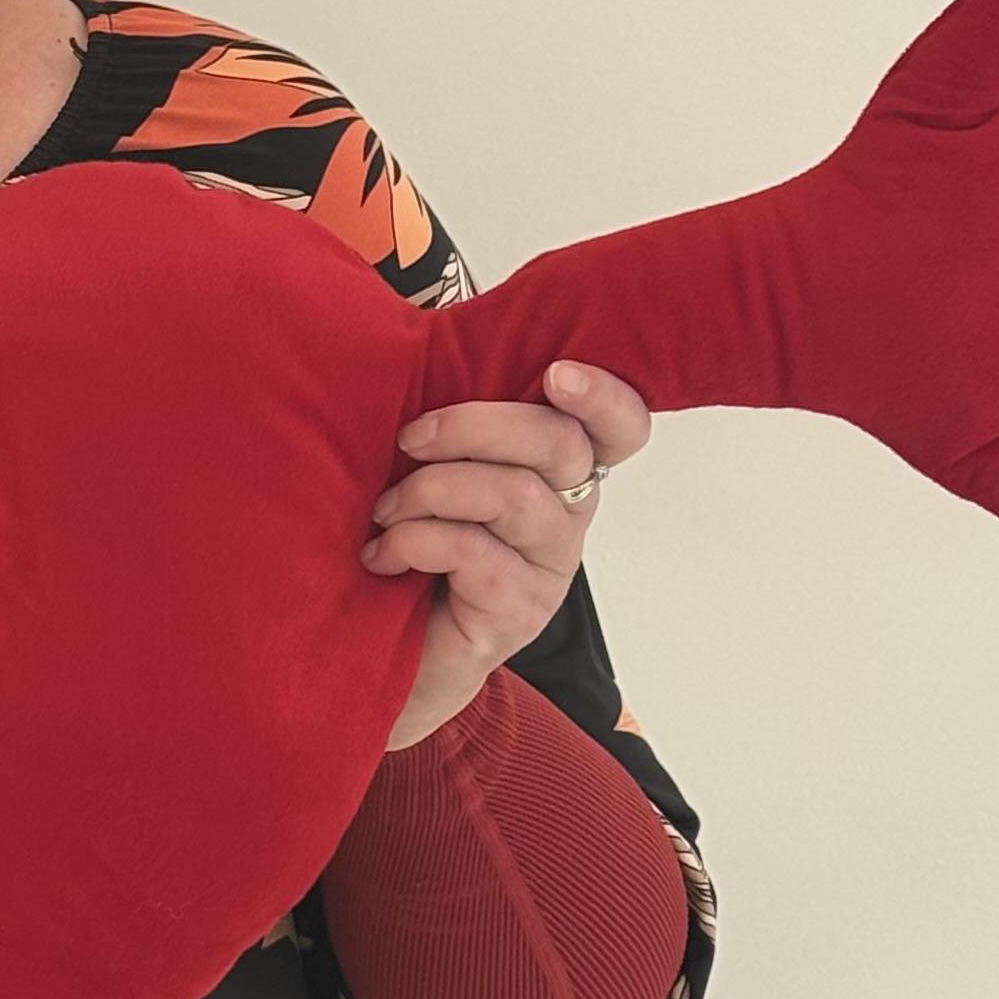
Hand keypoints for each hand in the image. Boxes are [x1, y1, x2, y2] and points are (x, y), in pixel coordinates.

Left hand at [363, 361, 652, 747]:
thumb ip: (450, 424)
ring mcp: (549, 569)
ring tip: (385, 512)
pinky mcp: (519, 613)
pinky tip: (382, 557)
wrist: (379, 660)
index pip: (620, 427)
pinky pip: (473, 552)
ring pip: (514, 494)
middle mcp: (568, 517)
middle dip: (472, 426)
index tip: (556, 374)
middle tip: (408, 441)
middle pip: (560, 444)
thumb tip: (419, 339)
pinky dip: (413, 541)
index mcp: (556, 472)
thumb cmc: (406, 551)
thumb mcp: (430, 472)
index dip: (604, 396)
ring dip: (430, 490)